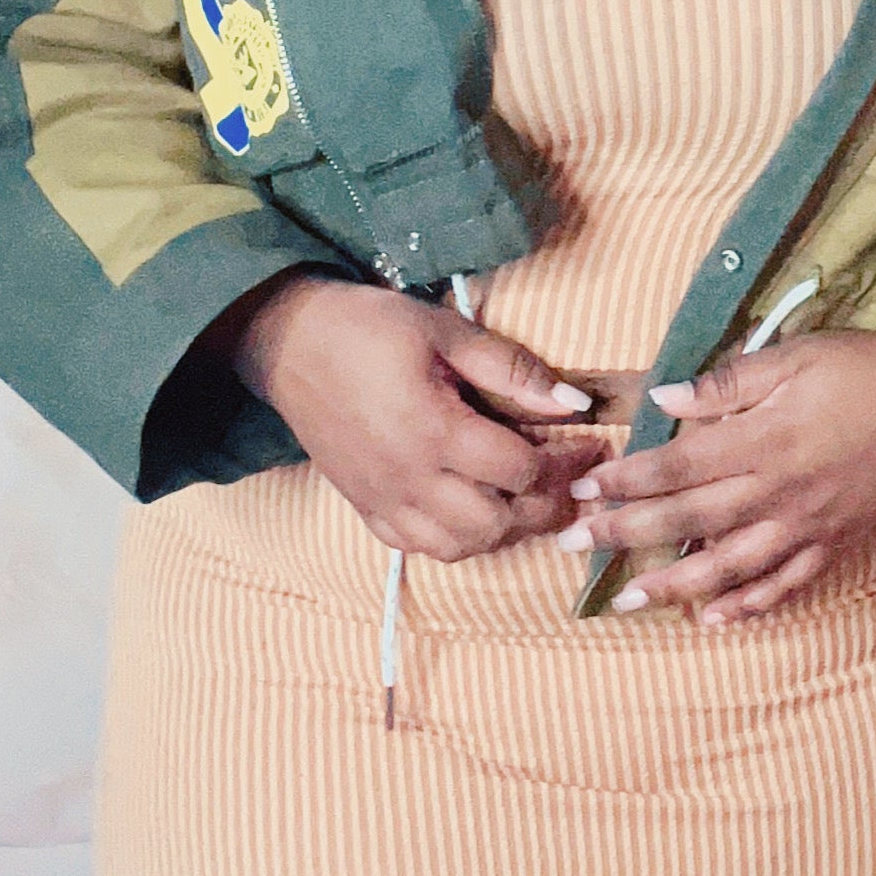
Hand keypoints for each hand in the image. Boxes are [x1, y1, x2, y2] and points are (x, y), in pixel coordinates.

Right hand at [225, 273, 593, 562]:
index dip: (565, 460)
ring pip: (459, 548)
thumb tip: (572, 403)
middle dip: (543, 505)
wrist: (286, 342)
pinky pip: (417, 548)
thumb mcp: (442, 329)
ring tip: (524, 497)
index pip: (519, 470)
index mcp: (432, 431)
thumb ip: (510, 368)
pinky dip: (454, 540)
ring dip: (501, 531)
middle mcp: (408, 478)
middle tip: (567, 478)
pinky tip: (471, 509)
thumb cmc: (366, 326)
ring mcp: (383, 500)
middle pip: (496, 523)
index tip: (589, 442)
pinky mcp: (364, 507)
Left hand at [559, 277, 875, 622]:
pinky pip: (785, 586)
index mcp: (764, 439)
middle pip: (687, 520)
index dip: (625, 479)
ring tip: (626, 598)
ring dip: (672, 585)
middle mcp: (778, 492)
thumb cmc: (874, 370)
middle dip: (624, 533)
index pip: (677, 466)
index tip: (582, 489)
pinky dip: (748, 607)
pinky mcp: (835, 543)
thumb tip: (665, 399)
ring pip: (728, 567)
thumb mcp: (798, 355)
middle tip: (571, 545)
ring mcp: (807, 525)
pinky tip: (713, 619)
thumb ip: (728, 383)